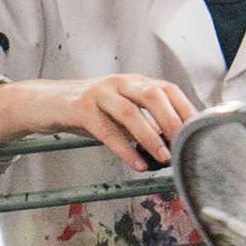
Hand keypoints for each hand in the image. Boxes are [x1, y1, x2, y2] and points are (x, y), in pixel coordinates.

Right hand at [0, 74, 200, 171]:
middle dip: (173, 120)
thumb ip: (144, 124)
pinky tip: (137, 163)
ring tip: (164, 157)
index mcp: (135, 82)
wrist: (45, 103)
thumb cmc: (90, 110)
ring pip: (131, 111)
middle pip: (154, 95)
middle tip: (185, 144)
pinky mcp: (81, 108)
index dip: (186, 108)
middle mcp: (120, 82)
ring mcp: (100, 93)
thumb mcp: (120, 113)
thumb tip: (173, 147)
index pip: (168, 89)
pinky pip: (106, 129)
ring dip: (150, 136)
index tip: (200, 131)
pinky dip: (124, 148)